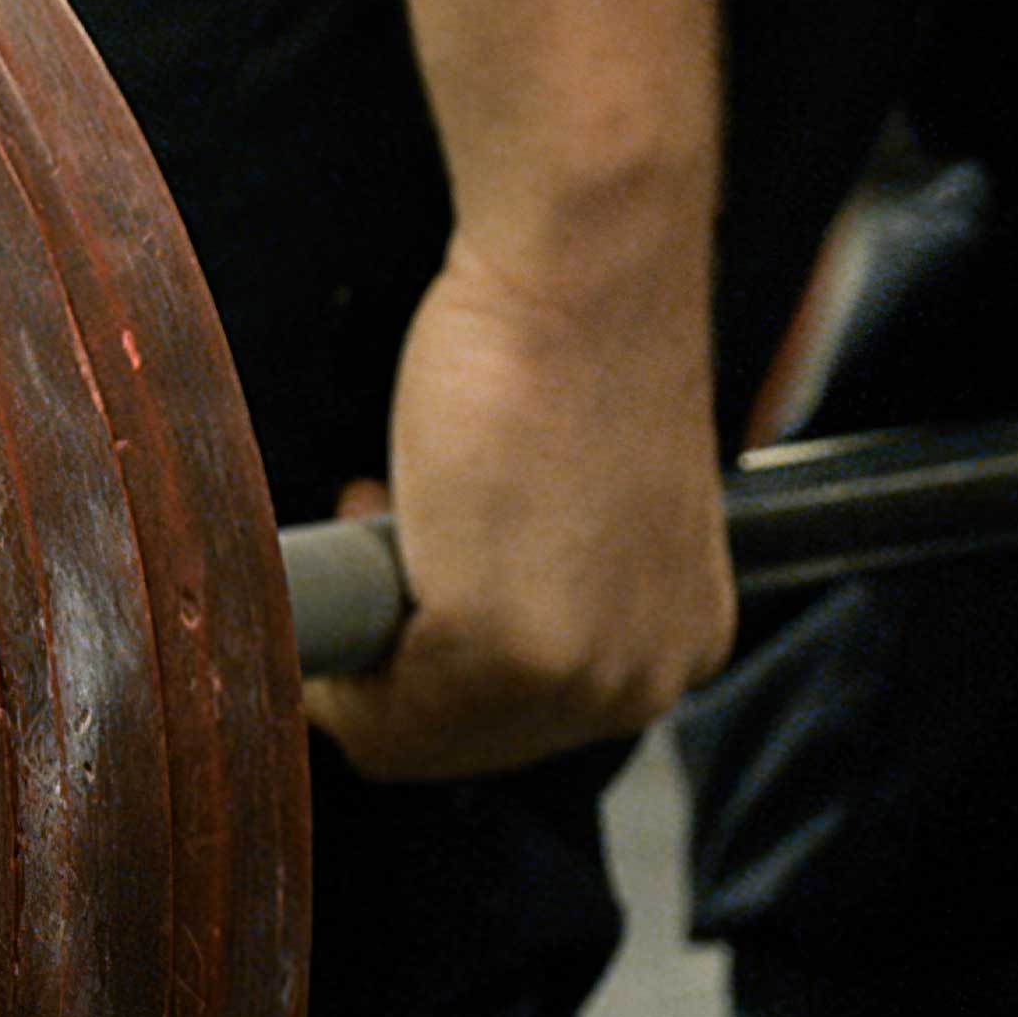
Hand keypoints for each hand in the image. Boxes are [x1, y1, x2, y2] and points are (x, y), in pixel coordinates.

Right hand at [303, 239, 734, 779]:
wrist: (588, 270)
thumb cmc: (579, 354)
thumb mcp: (588, 513)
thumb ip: (543, 590)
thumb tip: (434, 640)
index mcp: (677, 647)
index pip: (527, 726)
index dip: (443, 656)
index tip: (418, 572)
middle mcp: (644, 679)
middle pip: (466, 746)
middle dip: (397, 657)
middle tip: (386, 530)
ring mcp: (576, 674)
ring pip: (414, 737)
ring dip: (366, 649)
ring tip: (386, 513)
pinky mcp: (501, 647)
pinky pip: (377, 705)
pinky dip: (339, 644)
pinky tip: (371, 512)